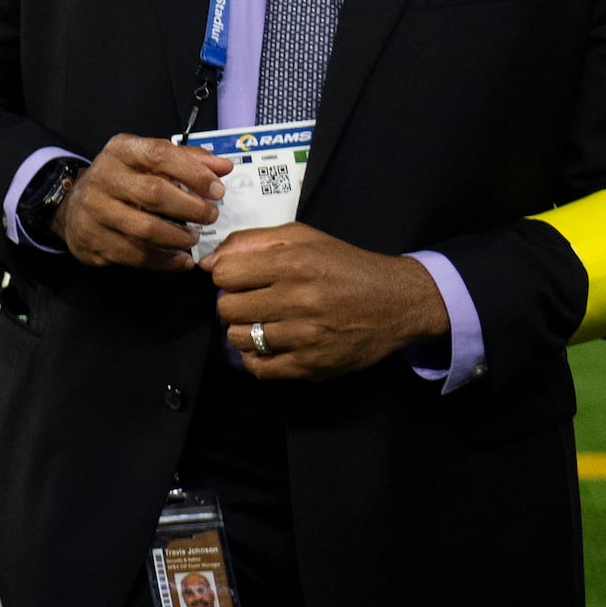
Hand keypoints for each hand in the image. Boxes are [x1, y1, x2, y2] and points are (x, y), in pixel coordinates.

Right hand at [56, 133, 227, 269]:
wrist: (72, 208)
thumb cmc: (122, 181)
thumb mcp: (148, 161)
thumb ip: (187, 160)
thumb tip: (224, 167)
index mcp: (120, 151)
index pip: (159, 154)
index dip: (193, 173)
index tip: (218, 190)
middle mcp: (103, 177)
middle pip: (154, 194)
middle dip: (191, 208)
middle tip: (210, 216)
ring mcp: (95, 211)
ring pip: (145, 230)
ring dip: (179, 238)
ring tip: (194, 237)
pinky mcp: (94, 240)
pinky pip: (136, 255)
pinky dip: (165, 261)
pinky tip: (182, 260)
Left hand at [212, 223, 451, 379]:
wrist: (397, 302)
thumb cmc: (344, 265)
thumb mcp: (302, 237)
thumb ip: (251, 241)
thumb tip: (208, 262)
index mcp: (293, 263)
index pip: (224, 275)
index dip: (229, 276)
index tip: (243, 279)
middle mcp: (299, 300)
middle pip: (227, 309)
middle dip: (235, 303)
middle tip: (255, 301)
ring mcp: (306, 337)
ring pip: (240, 339)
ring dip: (245, 331)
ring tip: (265, 322)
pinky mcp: (313, 366)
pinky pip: (260, 368)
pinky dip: (258, 358)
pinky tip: (272, 344)